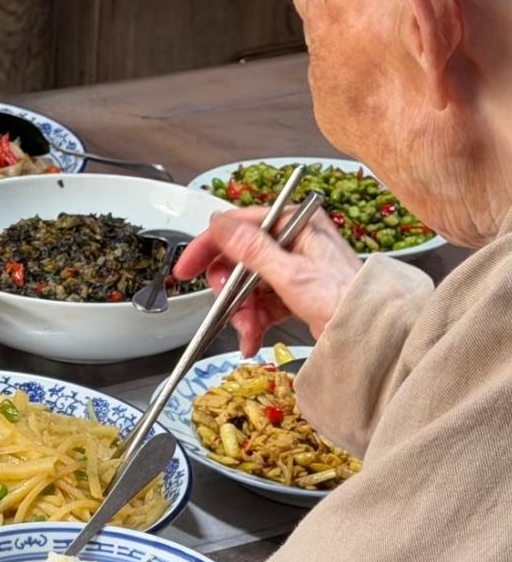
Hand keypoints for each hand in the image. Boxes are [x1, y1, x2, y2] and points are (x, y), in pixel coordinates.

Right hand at [174, 205, 360, 356]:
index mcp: (295, 223)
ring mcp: (292, 267)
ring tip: (247, 332)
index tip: (187, 268)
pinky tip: (252, 338)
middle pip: (238, 259)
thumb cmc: (345, 298)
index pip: (238, 225)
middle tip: (228, 308)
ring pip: (246, 284)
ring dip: (240, 312)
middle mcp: (292, 240)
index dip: (208, 247)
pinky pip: (260, 303)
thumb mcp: (292, 273)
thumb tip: (221, 225)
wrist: (373, 333)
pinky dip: (252, 321)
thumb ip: (252, 248)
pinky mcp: (293, 291)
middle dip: (229, 290)